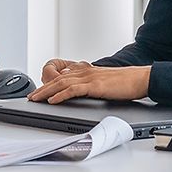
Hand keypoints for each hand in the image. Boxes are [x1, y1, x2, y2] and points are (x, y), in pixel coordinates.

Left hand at [28, 57, 150, 103]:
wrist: (140, 78)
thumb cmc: (125, 82)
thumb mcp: (104, 81)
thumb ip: (91, 83)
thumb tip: (80, 90)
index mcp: (87, 70)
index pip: (62, 75)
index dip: (48, 82)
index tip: (39, 91)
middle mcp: (85, 71)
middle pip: (57, 78)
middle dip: (42, 88)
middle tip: (31, 97)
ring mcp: (89, 77)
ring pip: (61, 83)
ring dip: (46, 92)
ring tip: (36, 99)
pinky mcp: (95, 85)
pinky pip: (73, 90)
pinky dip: (61, 95)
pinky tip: (53, 100)